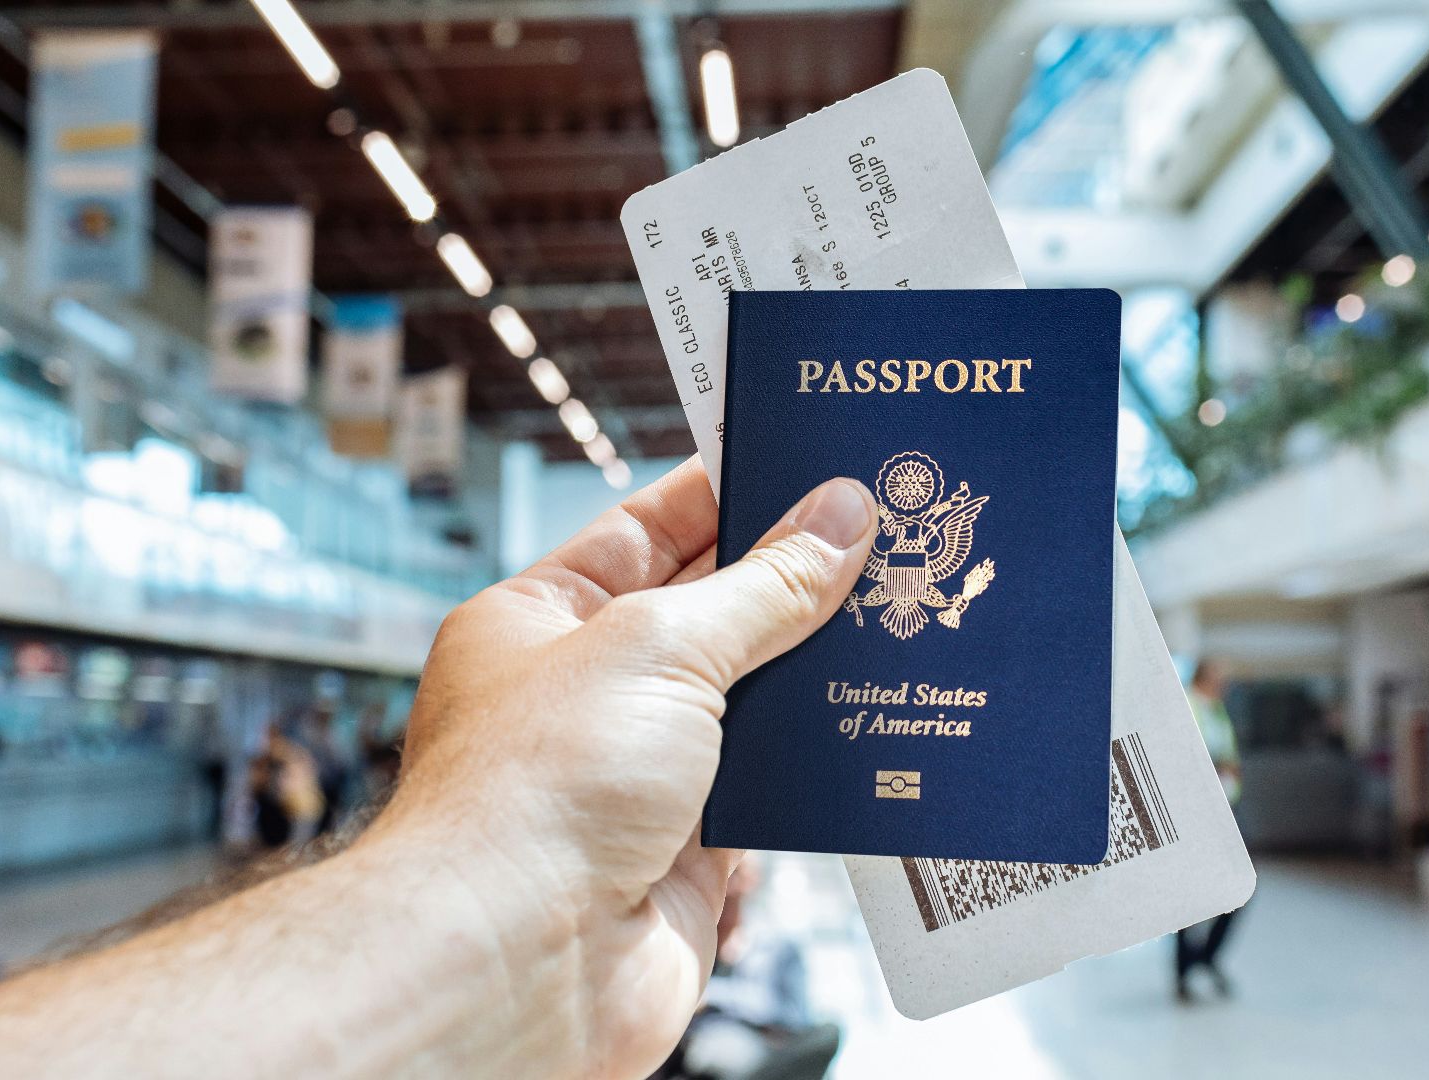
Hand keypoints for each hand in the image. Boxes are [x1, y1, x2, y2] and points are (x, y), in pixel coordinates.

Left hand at [364, 458, 874, 1078]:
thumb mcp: (661, 647)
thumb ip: (763, 587)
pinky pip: (773, 794)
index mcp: (542, 621)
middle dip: (792, 583)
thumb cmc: (536, 792)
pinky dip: (818, 772)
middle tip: (887, 532)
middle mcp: (585, 695)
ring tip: (906, 621)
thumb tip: (838, 519)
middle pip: (710, 615)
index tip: (808, 457)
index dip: (728, 491)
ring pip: (752, 707)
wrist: (523, 962)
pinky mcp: (690, 854)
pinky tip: (877, 731)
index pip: (647, 530)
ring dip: (815, 679)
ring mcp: (638, 777)